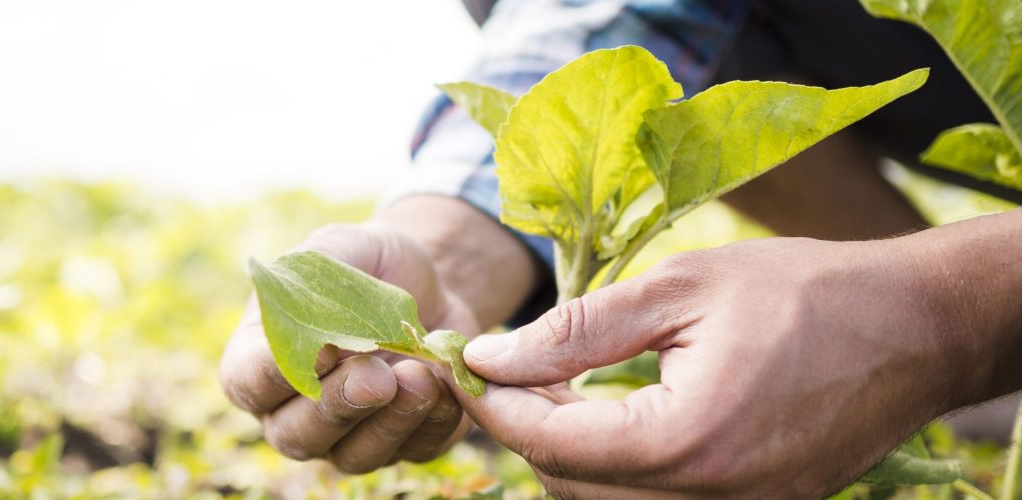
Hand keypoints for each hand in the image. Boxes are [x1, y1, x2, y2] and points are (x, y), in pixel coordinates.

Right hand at [220, 222, 477, 472]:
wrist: (432, 283)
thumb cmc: (369, 264)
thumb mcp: (340, 248)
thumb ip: (314, 280)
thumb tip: (317, 334)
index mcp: (261, 360)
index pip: (248, 383)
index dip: (276, 375)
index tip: (320, 348)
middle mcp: (295, 410)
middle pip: (296, 435)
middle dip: (338, 406)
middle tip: (377, 375)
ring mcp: (348, 435)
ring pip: (354, 455)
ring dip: (389, 422)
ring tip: (419, 376)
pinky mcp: (404, 443)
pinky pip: (414, 450)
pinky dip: (433, 421)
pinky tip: (445, 384)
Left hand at [453, 236, 975, 496]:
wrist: (916, 326)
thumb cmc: (805, 291)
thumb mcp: (680, 290)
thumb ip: (577, 330)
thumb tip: (491, 355)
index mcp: (688, 441)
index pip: (552, 445)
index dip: (495, 405)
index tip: (464, 364)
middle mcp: (712, 499)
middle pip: (570, 488)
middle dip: (525, 430)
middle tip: (505, 370)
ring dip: (566, 453)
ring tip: (553, 386)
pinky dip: (616, 466)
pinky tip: (610, 413)